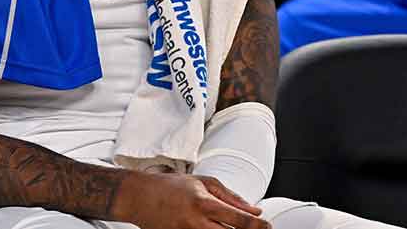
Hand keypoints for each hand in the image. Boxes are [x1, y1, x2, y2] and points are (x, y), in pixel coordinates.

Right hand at [116, 172, 268, 228]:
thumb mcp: (202, 182)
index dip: (259, 226)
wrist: (139, 197)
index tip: (267, 226)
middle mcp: (196, 222)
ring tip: (231, 228)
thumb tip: (255, 211)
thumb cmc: (171, 187)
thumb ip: (231, 196)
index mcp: (204, 203)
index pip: (240, 220)